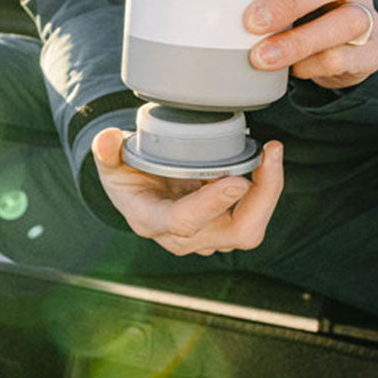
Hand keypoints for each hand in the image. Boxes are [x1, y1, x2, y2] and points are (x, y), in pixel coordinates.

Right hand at [92, 129, 283, 255]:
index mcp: (151, 220)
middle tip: (269, 156)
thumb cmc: (125, 176)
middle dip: (261, 198)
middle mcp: (182, 237)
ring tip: (270, 153)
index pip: (184, 220)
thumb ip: (106, 151)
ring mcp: (207, 237)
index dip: (211, 203)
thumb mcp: (109, 162)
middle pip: (235, 233)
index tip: (236, 180)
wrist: (137, 194)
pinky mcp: (223, 228)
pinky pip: (253, 216)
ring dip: (268, 191)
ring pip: (249, 228)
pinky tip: (266, 159)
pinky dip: (266, 189)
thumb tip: (108, 139)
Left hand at [243, 0, 377, 88]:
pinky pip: (349, 57)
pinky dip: (314, 65)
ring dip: (299, 40)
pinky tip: (291, 70)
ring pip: (349, 20)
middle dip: (292, 0)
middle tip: (252, 20)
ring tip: (261, 55)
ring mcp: (366, 14)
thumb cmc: (288, 8)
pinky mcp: (371, 51)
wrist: (330, 49)